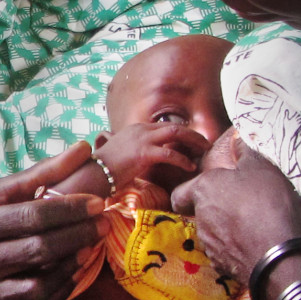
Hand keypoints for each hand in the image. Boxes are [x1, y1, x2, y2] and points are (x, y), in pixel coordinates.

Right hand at [0, 142, 107, 299]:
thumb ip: (40, 173)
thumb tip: (83, 148)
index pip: (28, 216)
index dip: (67, 209)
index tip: (96, 201)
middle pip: (36, 250)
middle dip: (77, 235)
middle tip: (103, 222)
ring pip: (38, 285)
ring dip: (71, 264)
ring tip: (90, 246)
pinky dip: (61, 288)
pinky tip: (74, 269)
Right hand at [92, 122, 211, 192]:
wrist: (94, 173)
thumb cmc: (105, 168)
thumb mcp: (122, 154)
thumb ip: (136, 152)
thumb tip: (144, 162)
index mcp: (136, 129)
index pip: (165, 127)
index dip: (182, 134)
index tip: (193, 142)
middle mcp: (141, 130)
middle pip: (175, 126)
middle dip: (194, 134)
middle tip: (206, 144)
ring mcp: (142, 139)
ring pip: (176, 133)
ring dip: (194, 141)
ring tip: (204, 151)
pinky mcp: (143, 153)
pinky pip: (170, 154)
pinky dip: (183, 160)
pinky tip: (190, 167)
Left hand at [171, 145, 300, 283]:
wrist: (279, 252)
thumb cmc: (268, 202)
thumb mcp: (261, 167)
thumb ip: (245, 153)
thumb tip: (237, 142)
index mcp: (204, 191)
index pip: (180, 194)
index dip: (188, 193)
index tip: (202, 192)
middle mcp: (200, 218)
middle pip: (199, 213)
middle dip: (215, 210)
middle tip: (240, 206)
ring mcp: (209, 244)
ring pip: (211, 233)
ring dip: (226, 229)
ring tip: (252, 226)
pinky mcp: (221, 265)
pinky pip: (225, 253)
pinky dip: (235, 248)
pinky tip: (255, 244)